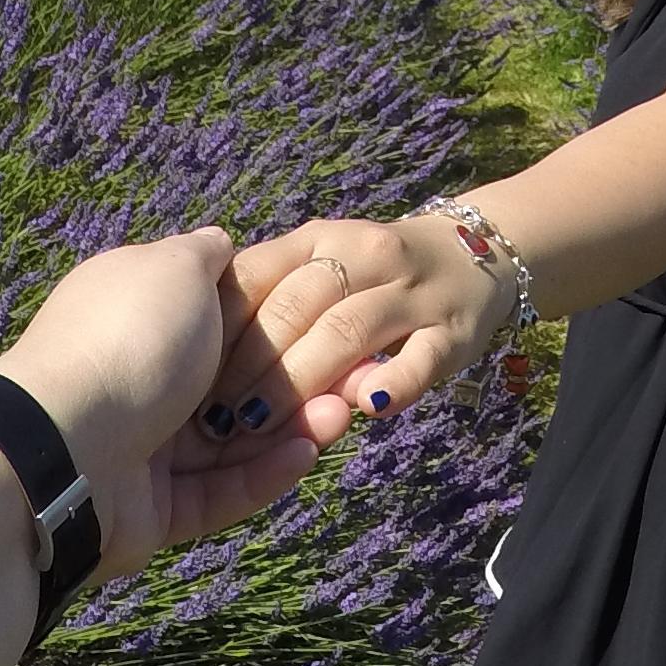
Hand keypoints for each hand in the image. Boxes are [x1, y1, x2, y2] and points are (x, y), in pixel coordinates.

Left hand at [0, 228, 348, 578]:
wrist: (66, 444)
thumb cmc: (129, 339)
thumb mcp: (174, 269)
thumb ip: (206, 256)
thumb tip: (224, 244)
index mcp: (137, 315)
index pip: (217, 313)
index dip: (273, 315)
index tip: (325, 315)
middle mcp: (141, 377)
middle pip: (232, 381)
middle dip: (292, 379)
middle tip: (349, 377)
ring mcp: (145, 447)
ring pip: (233, 440)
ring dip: (290, 427)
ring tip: (339, 416)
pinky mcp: (155, 509)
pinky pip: (219, 491)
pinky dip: (263, 474)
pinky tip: (305, 453)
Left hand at [192, 214, 510, 445]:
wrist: (478, 249)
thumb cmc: (364, 271)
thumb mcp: (316, 262)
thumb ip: (261, 286)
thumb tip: (199, 322)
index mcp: (313, 240)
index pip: (255, 275)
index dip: (219, 324)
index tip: (187, 367)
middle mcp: (358, 258)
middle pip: (295, 307)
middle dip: (253, 364)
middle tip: (220, 418)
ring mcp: (410, 296)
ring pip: (347, 334)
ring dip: (304, 383)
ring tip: (268, 425)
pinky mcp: (453, 336)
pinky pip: (420, 362)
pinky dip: (393, 384)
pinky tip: (368, 407)